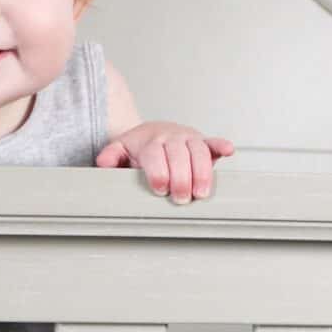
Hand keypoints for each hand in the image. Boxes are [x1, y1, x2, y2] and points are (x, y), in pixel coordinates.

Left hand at [95, 122, 234, 203]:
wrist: (152, 133)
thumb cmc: (137, 148)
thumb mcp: (120, 151)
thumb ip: (111, 157)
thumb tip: (103, 164)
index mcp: (150, 140)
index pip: (155, 154)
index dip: (159, 172)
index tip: (160, 189)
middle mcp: (171, 137)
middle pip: (178, 154)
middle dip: (181, 177)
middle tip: (180, 198)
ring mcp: (188, 138)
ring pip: (198, 151)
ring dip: (202, 172)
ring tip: (201, 193)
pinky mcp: (202, 142)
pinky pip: (212, 142)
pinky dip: (221, 145)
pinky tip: (228, 151)